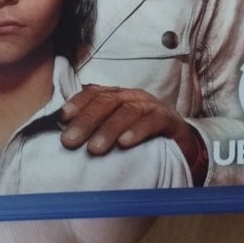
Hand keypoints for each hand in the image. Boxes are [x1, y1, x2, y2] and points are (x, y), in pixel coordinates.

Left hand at [60, 84, 207, 183]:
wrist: (181, 143)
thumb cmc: (142, 137)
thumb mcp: (118, 131)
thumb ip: (97, 130)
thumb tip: (66, 137)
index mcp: (117, 96)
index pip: (94, 93)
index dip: (77, 103)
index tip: (62, 118)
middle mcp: (132, 96)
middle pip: (106, 102)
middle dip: (86, 121)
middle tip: (70, 141)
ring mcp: (151, 106)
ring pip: (126, 111)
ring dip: (108, 129)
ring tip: (94, 149)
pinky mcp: (168, 119)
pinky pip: (152, 122)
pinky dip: (138, 131)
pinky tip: (125, 143)